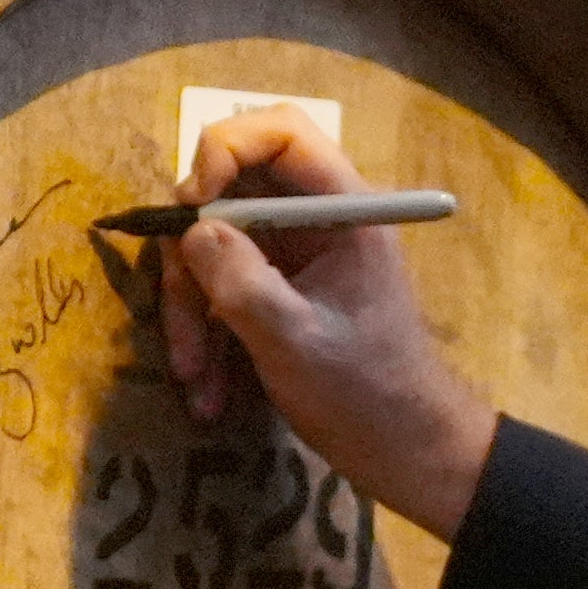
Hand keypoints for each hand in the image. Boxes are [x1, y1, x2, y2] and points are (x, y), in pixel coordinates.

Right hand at [147, 104, 501, 539]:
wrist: (407, 456)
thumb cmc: (368, 398)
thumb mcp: (295, 341)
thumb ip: (241, 280)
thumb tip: (191, 231)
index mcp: (344, 211)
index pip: (280, 133)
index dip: (225, 150)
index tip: (195, 207)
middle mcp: (317, 222)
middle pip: (230, 194)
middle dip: (193, 257)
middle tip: (180, 315)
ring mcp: (295, 258)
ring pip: (215, 249)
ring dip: (191, 312)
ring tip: (195, 381)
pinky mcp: (278, 293)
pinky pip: (223, 290)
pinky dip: (207, 336)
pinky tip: (210, 394)